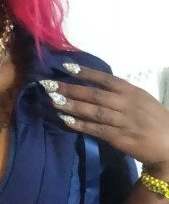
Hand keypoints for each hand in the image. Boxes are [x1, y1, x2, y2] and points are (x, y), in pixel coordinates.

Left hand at [40, 65, 168, 172]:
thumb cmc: (154, 119)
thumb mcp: (141, 99)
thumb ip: (121, 93)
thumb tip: (97, 86)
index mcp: (131, 92)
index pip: (105, 79)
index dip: (85, 72)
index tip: (66, 66)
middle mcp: (126, 104)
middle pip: (94, 94)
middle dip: (71, 89)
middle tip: (50, 85)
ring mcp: (123, 121)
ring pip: (93, 111)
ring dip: (72, 106)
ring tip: (53, 100)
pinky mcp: (119, 138)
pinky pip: (96, 130)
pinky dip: (81, 125)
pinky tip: (66, 121)